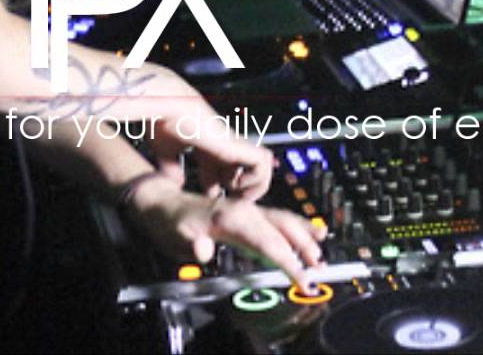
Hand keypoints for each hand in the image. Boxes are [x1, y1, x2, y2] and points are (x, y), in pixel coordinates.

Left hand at [127, 174, 325, 289]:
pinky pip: (276, 218)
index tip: (303, 279)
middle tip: (320, 268)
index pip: (269, 243)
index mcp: (232, 217)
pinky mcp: (245, 212)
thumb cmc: (170, 222)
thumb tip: (203, 252)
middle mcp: (244, 210)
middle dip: (304, 247)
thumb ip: (192, 246)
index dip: (289, 263)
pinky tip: (309, 231)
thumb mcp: (176, 236)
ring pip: (283, 220)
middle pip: (283, 228)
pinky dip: (295, 226)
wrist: (162, 203)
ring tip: (320, 252)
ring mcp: (246, 209)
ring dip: (304, 236)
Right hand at [143, 77, 273, 200]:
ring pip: (260, 167)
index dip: (218, 189)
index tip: (209, 200)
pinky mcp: (240, 145)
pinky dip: (254, 180)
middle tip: (227, 206)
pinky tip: (234, 185)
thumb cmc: (166, 123)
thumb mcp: (165, 152)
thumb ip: (170, 167)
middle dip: (237, 194)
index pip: (222, 170)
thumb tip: (172, 183)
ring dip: (250, 187)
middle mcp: (223, 146)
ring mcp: (233, 145)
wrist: (171, 108)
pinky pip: (262, 164)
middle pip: (242, 171)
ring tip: (234, 197)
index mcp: (207, 147)